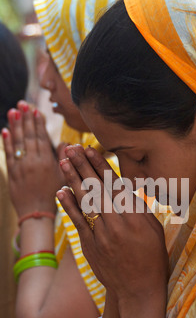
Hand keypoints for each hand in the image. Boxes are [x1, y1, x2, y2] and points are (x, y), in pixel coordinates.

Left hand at [2, 101, 62, 216]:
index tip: (36, 110)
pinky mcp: (12, 173)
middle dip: (25, 119)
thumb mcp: (65, 179)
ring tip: (13, 111)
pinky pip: (9, 155)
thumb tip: (67, 143)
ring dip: (15, 125)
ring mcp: (21, 167)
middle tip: (22, 104)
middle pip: (29, 136)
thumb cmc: (53, 196)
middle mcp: (33, 163)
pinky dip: (7, 142)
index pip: (42, 138)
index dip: (38, 123)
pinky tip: (5, 130)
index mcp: (47, 163)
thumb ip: (65, 160)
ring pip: (18, 143)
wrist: (36, 213)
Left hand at [57, 145, 168, 307]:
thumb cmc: (152, 258)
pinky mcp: (90, 246)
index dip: (100, 165)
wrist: (139, 289)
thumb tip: (126, 188)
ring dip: (72, 179)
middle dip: (82, 165)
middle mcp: (118, 222)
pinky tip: (61, 190)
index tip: (91, 149)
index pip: (115, 184)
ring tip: (63, 161)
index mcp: (136, 216)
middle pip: (96, 188)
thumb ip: (140, 208)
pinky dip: (68, 205)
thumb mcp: (154, 229)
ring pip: (84, 201)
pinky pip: (77, 222)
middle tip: (71, 147)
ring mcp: (102, 234)